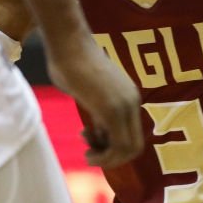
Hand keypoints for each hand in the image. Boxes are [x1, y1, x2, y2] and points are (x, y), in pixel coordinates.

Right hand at [46, 35, 143, 167]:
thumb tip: (98, 133)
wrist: (68, 42)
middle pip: (134, 147)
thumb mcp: (88, 93)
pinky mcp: (112, 110)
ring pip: (128, 150)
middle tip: (91, 154)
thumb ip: (97, 113)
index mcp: (129, 97)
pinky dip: (104, 157)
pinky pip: (117, 145)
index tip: (92, 142)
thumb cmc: (70, 62)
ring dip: (107, 159)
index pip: (132, 135)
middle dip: (112, 157)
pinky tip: (87, 152)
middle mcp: (132, 102)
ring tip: (88, 154)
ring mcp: (124, 106)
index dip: (113, 148)